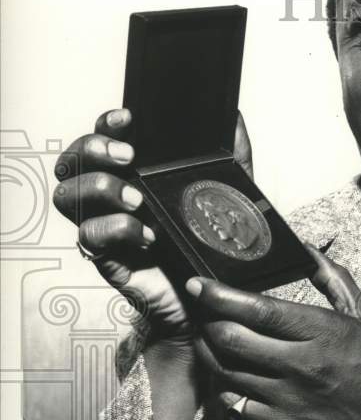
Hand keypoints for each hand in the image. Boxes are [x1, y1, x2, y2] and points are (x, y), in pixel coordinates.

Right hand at [53, 107, 254, 342]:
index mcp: (130, 175)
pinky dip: (115, 230)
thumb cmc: (206, 245)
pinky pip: (88, 237)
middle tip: (128, 157)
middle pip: (72, 160)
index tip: (128, 117)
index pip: (101, 139)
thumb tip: (234, 119)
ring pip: (67, 196)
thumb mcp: (225, 195)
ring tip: (137, 200)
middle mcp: (108, 197)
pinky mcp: (105, 258)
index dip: (105, 124)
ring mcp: (102, 226)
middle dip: (92, 149)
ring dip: (99, 188)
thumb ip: (231, 157)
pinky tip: (146, 235)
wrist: (206, 301)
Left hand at [188, 248, 360, 419]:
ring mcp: (288, 399)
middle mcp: (302, 366)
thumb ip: (335, 282)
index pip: (259, 310)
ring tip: (207, 338)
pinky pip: (236, 403)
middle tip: (201, 311)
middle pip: (232, 338)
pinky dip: (226, 386)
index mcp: (324, 333)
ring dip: (210, 352)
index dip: (221, 295)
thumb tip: (309, 250)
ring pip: (227, 371)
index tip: (198, 284)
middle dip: (207, 321)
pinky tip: (229, 374)